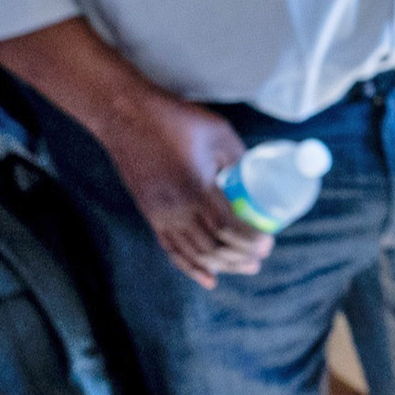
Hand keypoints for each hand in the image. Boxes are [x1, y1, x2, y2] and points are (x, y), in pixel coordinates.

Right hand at [93, 84, 269, 287]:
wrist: (125, 117)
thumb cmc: (174, 120)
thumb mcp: (218, 133)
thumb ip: (238, 158)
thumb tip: (254, 176)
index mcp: (196, 189)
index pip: (228, 228)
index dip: (251, 241)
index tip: (269, 242)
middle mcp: (177, 209)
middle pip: (213, 248)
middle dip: (241, 258)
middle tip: (261, 257)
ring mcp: (161, 215)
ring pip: (195, 254)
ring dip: (222, 265)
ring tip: (245, 267)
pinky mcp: (150, 215)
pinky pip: (172, 249)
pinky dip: (191, 267)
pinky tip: (208, 278)